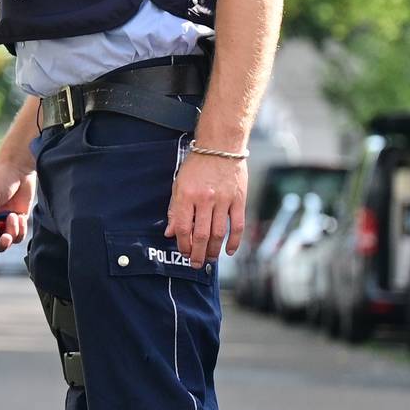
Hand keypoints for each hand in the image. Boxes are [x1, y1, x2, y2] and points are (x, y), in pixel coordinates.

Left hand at [165, 150, 245, 267]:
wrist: (221, 145)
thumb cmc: (197, 164)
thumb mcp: (179, 184)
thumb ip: (175, 209)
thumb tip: (171, 232)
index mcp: (187, 195)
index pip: (183, 228)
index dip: (182, 244)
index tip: (183, 252)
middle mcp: (205, 199)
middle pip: (201, 235)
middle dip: (197, 253)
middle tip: (195, 263)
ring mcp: (223, 200)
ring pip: (218, 233)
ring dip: (213, 250)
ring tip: (209, 258)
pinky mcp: (239, 199)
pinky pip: (237, 225)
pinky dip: (234, 241)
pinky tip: (229, 250)